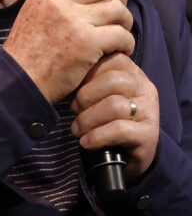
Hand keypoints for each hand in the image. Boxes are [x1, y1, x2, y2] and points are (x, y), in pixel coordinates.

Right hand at [3, 0, 134, 103]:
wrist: (19, 80)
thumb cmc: (27, 52)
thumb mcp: (32, 12)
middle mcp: (60, 1)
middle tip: (118, 14)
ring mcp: (75, 21)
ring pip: (117, 9)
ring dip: (125, 22)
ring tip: (119, 35)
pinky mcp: (88, 43)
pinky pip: (122, 35)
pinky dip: (126, 43)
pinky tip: (121, 50)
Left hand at [70, 53, 159, 182]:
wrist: (127, 156)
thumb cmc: (106, 119)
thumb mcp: (99, 95)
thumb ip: (89, 79)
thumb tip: (67, 72)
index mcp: (132, 72)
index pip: (109, 59)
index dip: (86, 74)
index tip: (73, 88)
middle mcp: (144, 87)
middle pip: (112, 81)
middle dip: (85, 96)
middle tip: (74, 109)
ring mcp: (149, 110)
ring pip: (114, 106)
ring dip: (87, 119)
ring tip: (77, 129)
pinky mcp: (149, 134)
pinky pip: (119, 129)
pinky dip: (96, 136)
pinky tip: (86, 142)